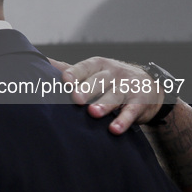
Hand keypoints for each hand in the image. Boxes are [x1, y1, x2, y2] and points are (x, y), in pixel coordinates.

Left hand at [48, 57, 163, 134]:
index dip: (74, 73)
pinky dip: (123, 120)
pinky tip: (114, 129)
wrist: (149, 85)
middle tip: (76, 99)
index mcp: (98, 65)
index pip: (84, 67)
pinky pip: (131, 111)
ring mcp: (127, 86)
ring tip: (93, 113)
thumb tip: (42, 61)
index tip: (64, 80)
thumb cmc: (110, 79)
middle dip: (87, 89)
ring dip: (104, 104)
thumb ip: (69, 69)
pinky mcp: (140, 101)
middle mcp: (113, 73)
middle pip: (99, 80)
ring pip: (115, 94)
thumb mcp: (92, 71)